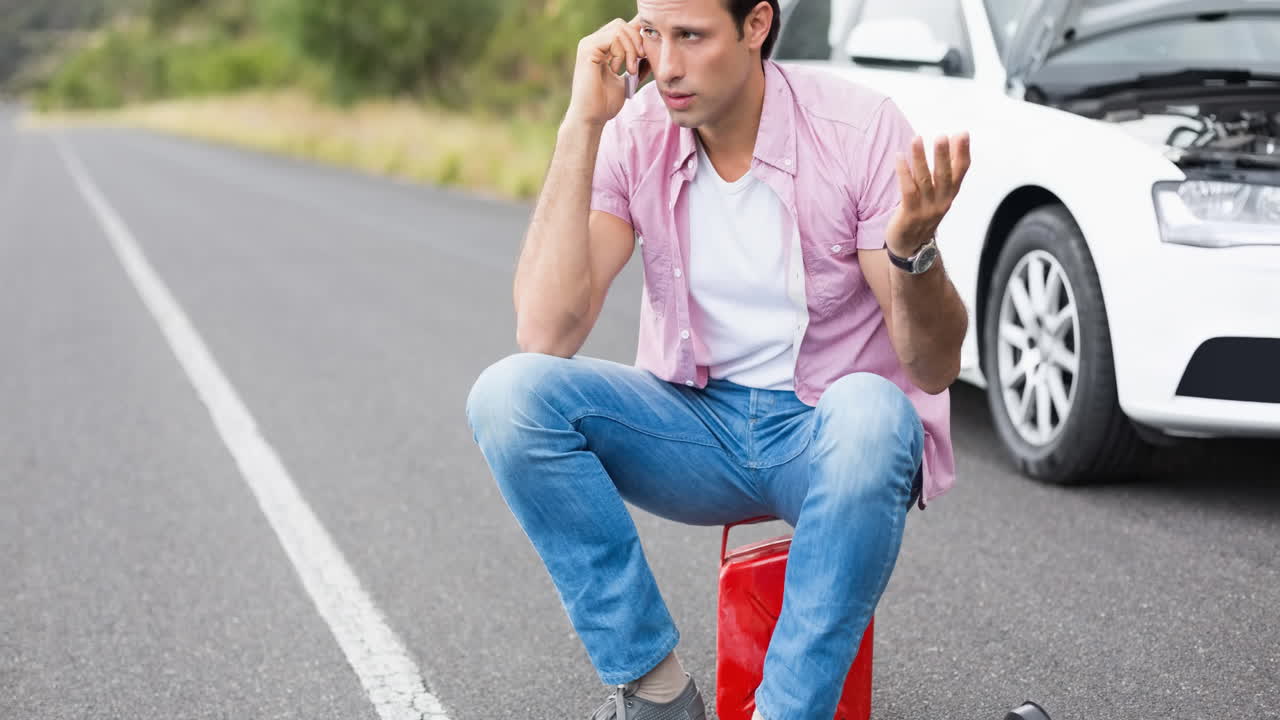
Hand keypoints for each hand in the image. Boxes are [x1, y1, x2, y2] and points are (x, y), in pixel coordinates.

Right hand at [565, 17, 651, 127]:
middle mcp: (592, 43)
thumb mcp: (628, 80)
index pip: (622, 28)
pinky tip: (619, 69)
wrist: (592, 118)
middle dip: (637, 40)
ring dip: (632, 49)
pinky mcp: (587, 49)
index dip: (638, 34)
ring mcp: (588, 44)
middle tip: (641, 60)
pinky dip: (623, 52)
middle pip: (622, 24)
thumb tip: (651, 52)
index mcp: (600, 48)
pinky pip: (614, 37)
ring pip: (619, 29)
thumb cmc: (605, 103)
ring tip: (630, 69)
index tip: (646, 53)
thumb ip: (637, 65)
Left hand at [886, 133, 970, 256]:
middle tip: (942, 136)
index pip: (961, 171)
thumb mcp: (938, 194)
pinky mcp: (910, 215)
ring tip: (917, 139)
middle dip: (944, 155)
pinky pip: (907, 191)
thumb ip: (944, 170)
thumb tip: (952, 142)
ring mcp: (926, 209)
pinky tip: (899, 157)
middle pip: (945, 176)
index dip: (962, 153)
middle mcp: (942, 201)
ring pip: (924, 181)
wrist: (911, 248)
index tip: (963, 134)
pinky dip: (904, 173)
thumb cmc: (923, 214)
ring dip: (920, 159)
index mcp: (950, 194)